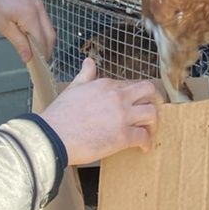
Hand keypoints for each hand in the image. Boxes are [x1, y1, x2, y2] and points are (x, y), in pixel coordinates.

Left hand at [0, 0, 55, 62]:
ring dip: (45, 41)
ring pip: (49, 27)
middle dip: (47, 50)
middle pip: (50, 34)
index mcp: (30, 15)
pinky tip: (34, 38)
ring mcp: (40, 4)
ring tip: (36, 52)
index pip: (41, 40)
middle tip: (39, 62)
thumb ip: (18, 42)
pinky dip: (42, 32)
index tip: (38, 67)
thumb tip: (28, 58)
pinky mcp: (37, 2)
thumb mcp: (3, 27)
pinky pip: (45, 20)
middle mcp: (39, 9)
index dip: (41, 54)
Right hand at [40, 58, 161, 162]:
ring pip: (151, 113)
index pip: (130, 85)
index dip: (134, 96)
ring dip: (153, 122)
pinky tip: (143, 148)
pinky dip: (146, 142)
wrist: (53, 136)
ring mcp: (122, 116)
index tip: (134, 104)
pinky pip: (144, 137)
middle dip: (155, 100)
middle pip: (149, 91)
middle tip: (153, 110)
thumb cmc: (60, 114)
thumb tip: (88, 61)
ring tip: (149, 131)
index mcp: (107, 84)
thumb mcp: (73, 88)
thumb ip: (85, 74)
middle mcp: (118, 97)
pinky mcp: (123, 136)